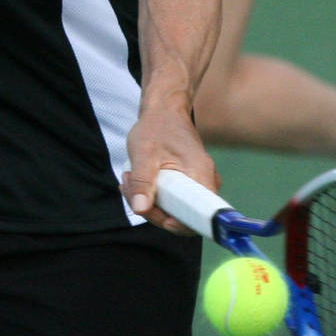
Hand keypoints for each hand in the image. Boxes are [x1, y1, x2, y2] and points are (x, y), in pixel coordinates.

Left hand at [121, 100, 219, 234]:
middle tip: (129, 188)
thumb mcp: (143, 153)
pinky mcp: (189, 183)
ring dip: (148, 200)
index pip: (199, 216)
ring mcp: (198, 183)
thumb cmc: (157, 127)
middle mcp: (205, 182)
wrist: (165, 111)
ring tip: (129, 179)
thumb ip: (143, 181)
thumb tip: (140, 209)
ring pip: (175, 209)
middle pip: (183, 216)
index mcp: (200, 174)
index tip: (153, 213)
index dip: (177, 224)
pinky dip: (153, 195)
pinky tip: (136, 181)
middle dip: (152, 209)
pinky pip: (173, 200)